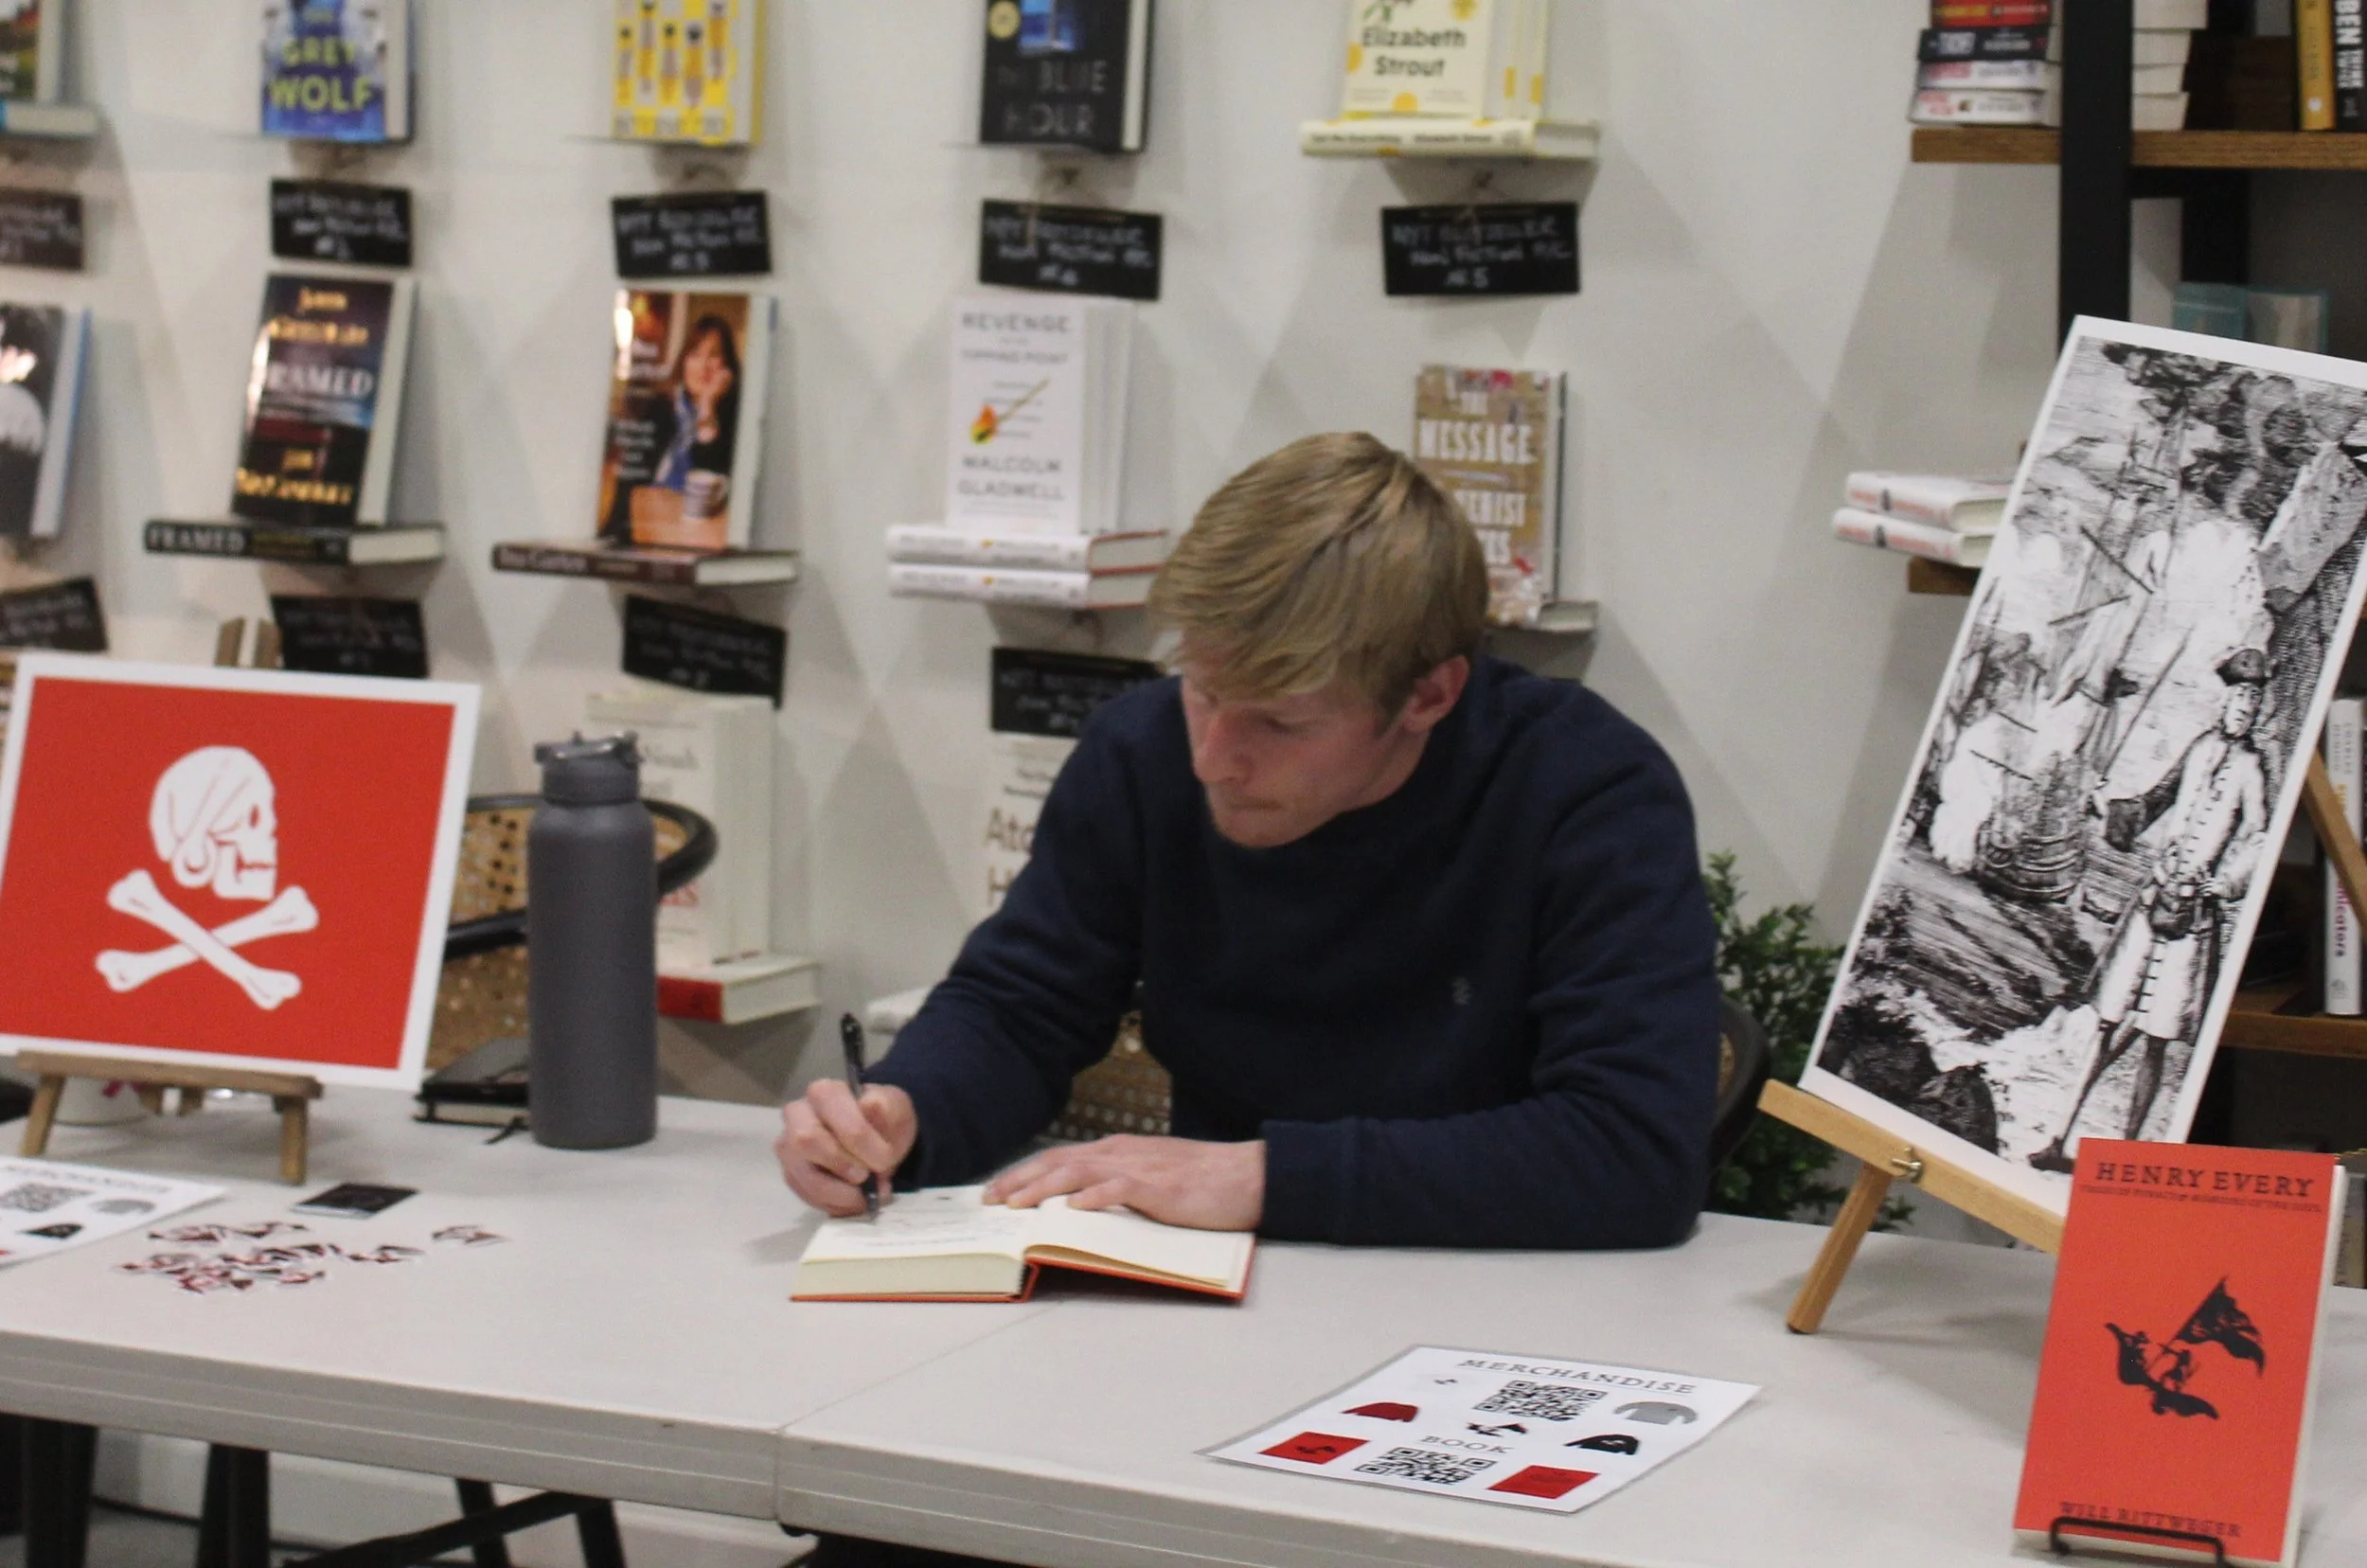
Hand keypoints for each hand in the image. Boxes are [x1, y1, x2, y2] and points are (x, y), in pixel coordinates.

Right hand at [776, 1080, 916, 1217]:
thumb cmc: (884, 1120)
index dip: (862, 1142)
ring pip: (803, 1174)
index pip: (836, 1115)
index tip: (885, 1160)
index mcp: (825, 1092)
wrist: (879, 1139)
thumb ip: (885, 1109)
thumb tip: (870, 1105)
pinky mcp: (791, 1173)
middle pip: (805, 1140)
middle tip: (866, 1178)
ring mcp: (789, 1146)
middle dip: (841, 1165)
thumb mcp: (896, 1110)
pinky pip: (804, 1194)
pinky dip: (832, 1204)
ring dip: (838, 1193)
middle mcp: (798, 1115)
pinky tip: (852, 1201)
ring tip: (864, 1198)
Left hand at [984, 1135, 1263, 1232]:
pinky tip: (1073, 1209)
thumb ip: (1117, 1186)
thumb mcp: (1151, 1177)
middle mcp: (1121, 1154)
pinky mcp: (1159, 1188)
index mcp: (1118, 1151)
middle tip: (990, 1200)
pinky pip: (1119, 1190)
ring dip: (1043, 1188)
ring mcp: (1139, 1168)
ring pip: (1079, 1172)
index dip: (1024, 1173)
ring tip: (1017, 1205)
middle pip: (1058, 1162)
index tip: (996, 1190)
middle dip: (1020, 1180)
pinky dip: (1094, 1197)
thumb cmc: (1203, 1180)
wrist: (1247, 1174)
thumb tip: (1080, 1205)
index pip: (1059, 1158)